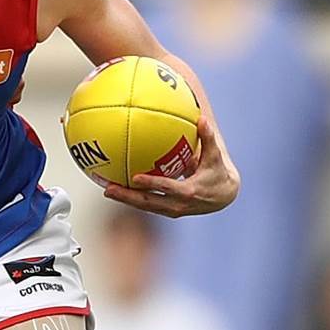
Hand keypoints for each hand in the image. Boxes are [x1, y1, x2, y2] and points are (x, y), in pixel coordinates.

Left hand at [102, 110, 240, 217]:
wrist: (223, 196)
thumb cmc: (218, 173)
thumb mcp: (215, 157)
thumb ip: (208, 138)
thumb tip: (201, 118)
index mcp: (189, 192)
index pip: (168, 188)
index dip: (152, 183)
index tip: (135, 178)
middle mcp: (177, 204)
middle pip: (149, 202)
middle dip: (128, 197)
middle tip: (109, 188)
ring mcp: (171, 210)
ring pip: (144, 206)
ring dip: (125, 199)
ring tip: (106, 190)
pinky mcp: (166, 210)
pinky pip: (146, 205)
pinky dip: (131, 199)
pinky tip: (116, 189)